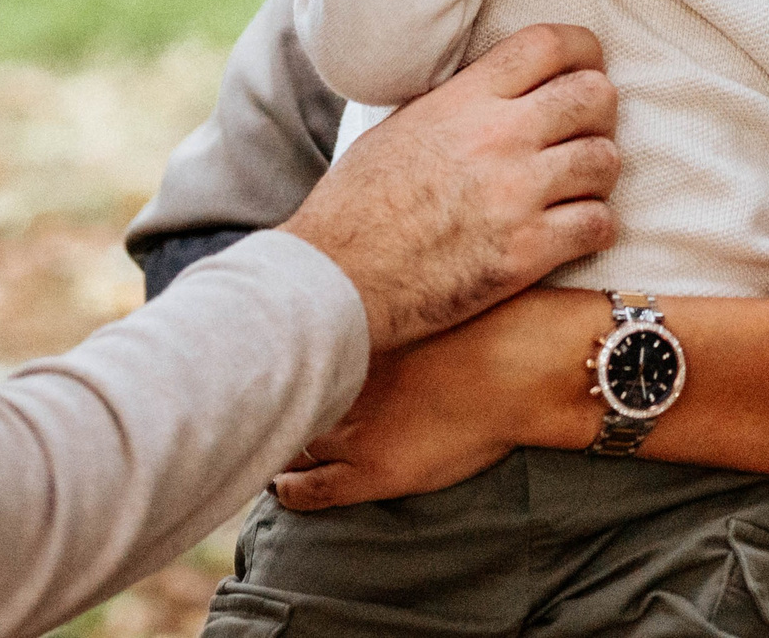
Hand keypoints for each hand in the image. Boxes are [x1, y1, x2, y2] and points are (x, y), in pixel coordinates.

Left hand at [272, 312, 530, 509]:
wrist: (520, 369)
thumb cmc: (487, 323)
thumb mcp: (424, 296)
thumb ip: (387, 298)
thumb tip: (362, 276)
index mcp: (348, 338)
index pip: (286, 350)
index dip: (267, 358)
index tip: (256, 357)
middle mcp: (338, 380)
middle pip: (280, 395)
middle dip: (265, 401)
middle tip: (247, 405)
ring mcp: (351, 430)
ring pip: (289, 442)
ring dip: (276, 445)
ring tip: (264, 446)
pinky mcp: (371, 472)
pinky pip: (309, 491)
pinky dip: (289, 491)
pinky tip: (282, 489)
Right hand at [280, 23, 618, 352]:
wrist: (340, 275)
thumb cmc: (358, 203)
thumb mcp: (402, 125)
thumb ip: (460, 102)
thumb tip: (501, 89)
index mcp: (463, 100)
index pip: (549, 45)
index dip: (584, 49)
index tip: (587, 66)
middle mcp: (497, 137)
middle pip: (594, 96)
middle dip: (599, 112)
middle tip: (584, 132)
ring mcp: (516, 194)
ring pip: (605, 160)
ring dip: (597, 173)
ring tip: (576, 186)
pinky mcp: (526, 252)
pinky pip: (598, 224)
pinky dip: (593, 227)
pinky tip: (573, 230)